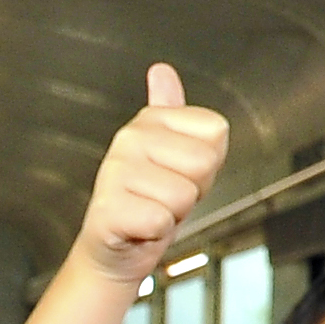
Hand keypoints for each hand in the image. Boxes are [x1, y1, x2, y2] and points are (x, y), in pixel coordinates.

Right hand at [76, 65, 232, 284]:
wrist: (113, 251)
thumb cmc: (148, 205)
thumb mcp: (175, 155)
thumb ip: (178, 114)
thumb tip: (161, 72)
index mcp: (150, 119)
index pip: (216, 131)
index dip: (208, 163)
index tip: (180, 174)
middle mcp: (130, 137)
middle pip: (203, 162)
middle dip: (193, 190)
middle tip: (165, 197)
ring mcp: (115, 170)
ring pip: (183, 194)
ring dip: (173, 214)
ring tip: (151, 210)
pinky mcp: (108, 207)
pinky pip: (160, 219)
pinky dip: (154, 233)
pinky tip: (138, 227)